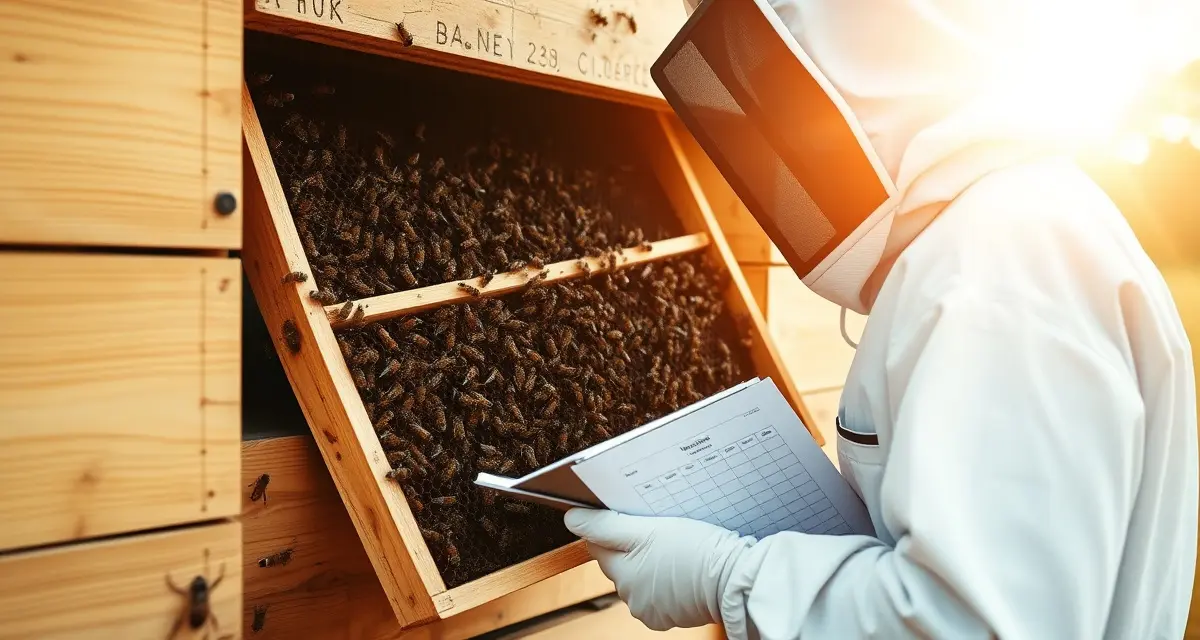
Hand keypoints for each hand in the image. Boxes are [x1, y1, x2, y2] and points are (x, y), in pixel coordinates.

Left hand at [564, 508, 755, 630]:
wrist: (733, 580)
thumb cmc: (694, 551)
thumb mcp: (647, 528)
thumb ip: (606, 526)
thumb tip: (572, 520)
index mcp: (621, 574)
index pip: (597, 544)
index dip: (611, 527)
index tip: (629, 517)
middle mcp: (630, 597)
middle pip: (618, 562)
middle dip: (631, 545)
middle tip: (657, 530)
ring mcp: (651, 610)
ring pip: (638, 575)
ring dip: (649, 562)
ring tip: (673, 549)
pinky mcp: (671, 616)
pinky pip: (658, 591)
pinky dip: (665, 579)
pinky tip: (680, 567)